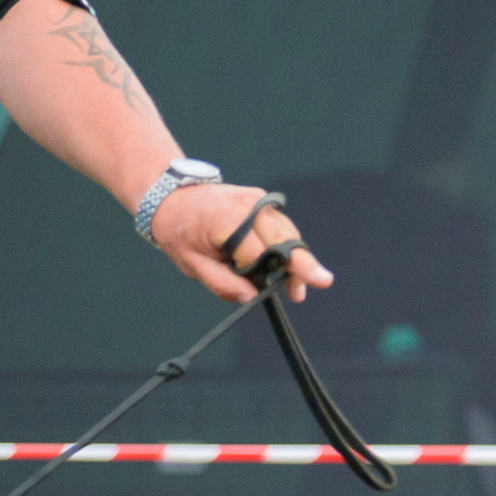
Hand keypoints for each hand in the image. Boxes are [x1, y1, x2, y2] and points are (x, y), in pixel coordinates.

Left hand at [152, 182, 333, 304]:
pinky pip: (282, 225)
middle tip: (322, 282)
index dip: (270, 275)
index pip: (260, 254)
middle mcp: (248, 205)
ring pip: (288, 231)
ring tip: (297, 284)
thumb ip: (222, 283)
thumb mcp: (192, 264)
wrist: (173, 198)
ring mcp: (258, 199)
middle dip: (303, 264)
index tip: (291, 294)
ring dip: (298, 257)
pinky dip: (287, 244)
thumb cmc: (181, 233)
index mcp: (227, 221)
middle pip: (284, 238)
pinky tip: (285, 263)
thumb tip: (252, 296)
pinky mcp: (264, 200)